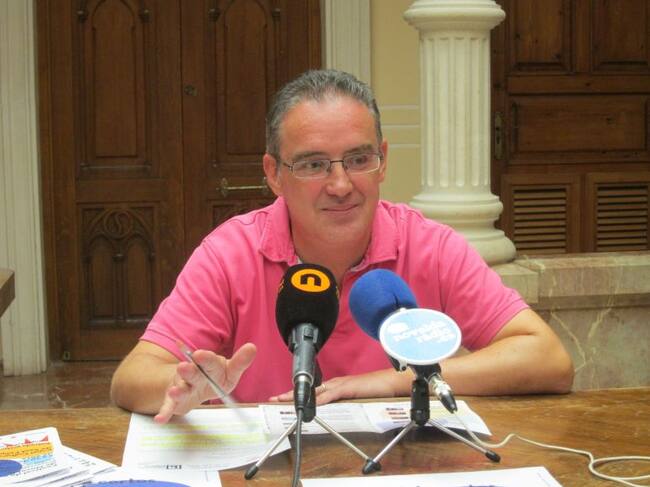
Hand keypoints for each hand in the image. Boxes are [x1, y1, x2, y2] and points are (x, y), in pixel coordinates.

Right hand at [154, 343, 256, 423]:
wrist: (193, 383)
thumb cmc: (214, 376)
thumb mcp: (230, 370)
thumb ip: (240, 362)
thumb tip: (253, 347)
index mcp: (209, 364)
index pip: (209, 360)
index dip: (205, 358)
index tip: (200, 355)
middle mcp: (194, 373)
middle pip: (192, 372)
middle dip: (189, 370)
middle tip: (184, 367)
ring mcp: (183, 385)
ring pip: (180, 387)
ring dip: (177, 390)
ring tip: (175, 391)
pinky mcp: (175, 400)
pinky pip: (169, 406)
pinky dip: (165, 412)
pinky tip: (160, 420)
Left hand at [268, 368, 411, 405]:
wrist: (392, 383)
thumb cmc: (376, 391)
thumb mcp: (355, 399)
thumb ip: (343, 403)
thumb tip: (331, 412)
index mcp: (336, 386)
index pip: (312, 391)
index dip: (296, 395)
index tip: (281, 399)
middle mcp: (335, 383)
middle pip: (309, 389)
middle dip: (290, 394)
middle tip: (273, 399)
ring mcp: (341, 385)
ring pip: (315, 391)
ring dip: (299, 396)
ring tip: (283, 400)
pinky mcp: (348, 388)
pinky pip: (331, 395)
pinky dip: (319, 400)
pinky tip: (310, 404)